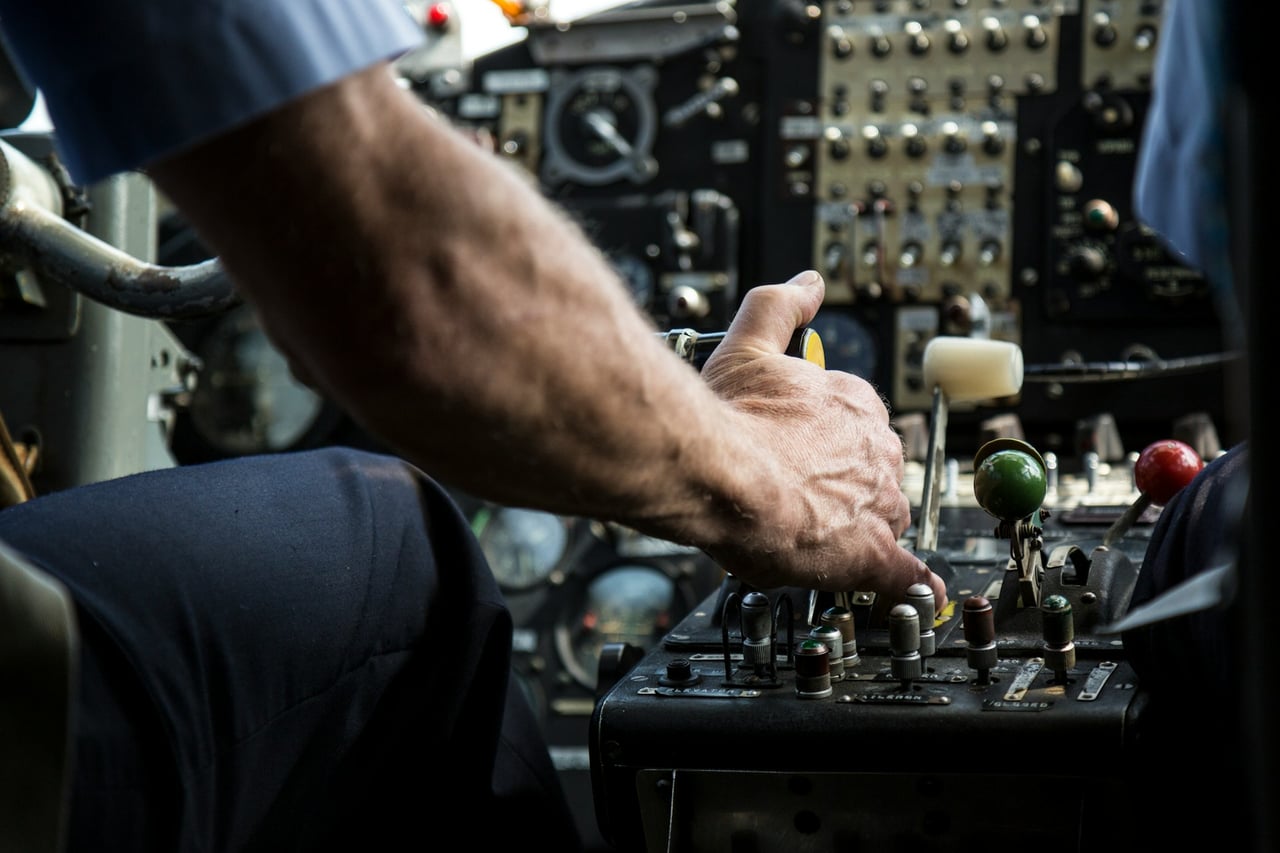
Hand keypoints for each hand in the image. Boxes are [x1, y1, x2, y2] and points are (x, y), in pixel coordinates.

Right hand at [699, 270, 947, 611]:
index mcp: (852, 404)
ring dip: (858, 526)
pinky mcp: (868, 554)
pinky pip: (904, 574)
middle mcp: (874, 450)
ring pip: (884, 516)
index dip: (826, 441)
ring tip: (816, 536)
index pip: (858, 423)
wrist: (717, 472)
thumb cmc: (729, 417)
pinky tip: (912, 589)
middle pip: (875, 470)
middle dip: (843, 483)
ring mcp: (876, 502)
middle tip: (796, 492)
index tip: (800, 451)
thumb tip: (808, 283)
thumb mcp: (749, 343)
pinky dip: (910, 583)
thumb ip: (781, 307)